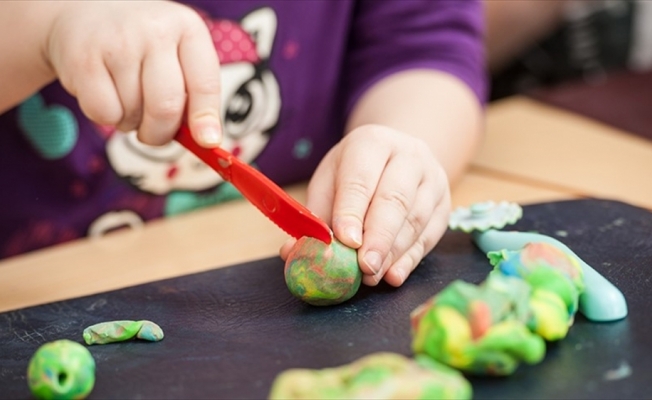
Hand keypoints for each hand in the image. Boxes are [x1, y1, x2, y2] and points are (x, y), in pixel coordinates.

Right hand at [45, 1, 221, 146]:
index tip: (207, 141)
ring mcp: (118, 42)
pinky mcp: (84, 59)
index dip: (206, 118)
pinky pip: (104, 114)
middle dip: (161, 133)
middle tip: (154, 133)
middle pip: (166, 107)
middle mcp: (155, 30)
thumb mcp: (176, 55)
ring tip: (126, 98)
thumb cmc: (142, 45)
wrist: (86, 10)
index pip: (205, 83)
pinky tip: (106, 94)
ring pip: (133, 114)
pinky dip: (106, 117)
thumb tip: (205, 141)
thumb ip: (193, 94)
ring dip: (131, 122)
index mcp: (188, 29)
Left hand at [281, 124, 450, 286]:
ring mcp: (432, 179)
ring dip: (392, 253)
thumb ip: (315, 216)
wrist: (398, 156)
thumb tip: (292, 252)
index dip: (353, 211)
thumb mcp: (330, 181)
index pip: (361, 179)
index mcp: (371, 142)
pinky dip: (410, 259)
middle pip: (395, 199)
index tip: (346, 241)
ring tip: (372, 276)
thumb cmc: (356, 172)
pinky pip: (430, 235)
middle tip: (364, 267)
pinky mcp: (445, 204)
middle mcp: (408, 155)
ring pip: (415, 219)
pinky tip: (394, 275)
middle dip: (378, 237)